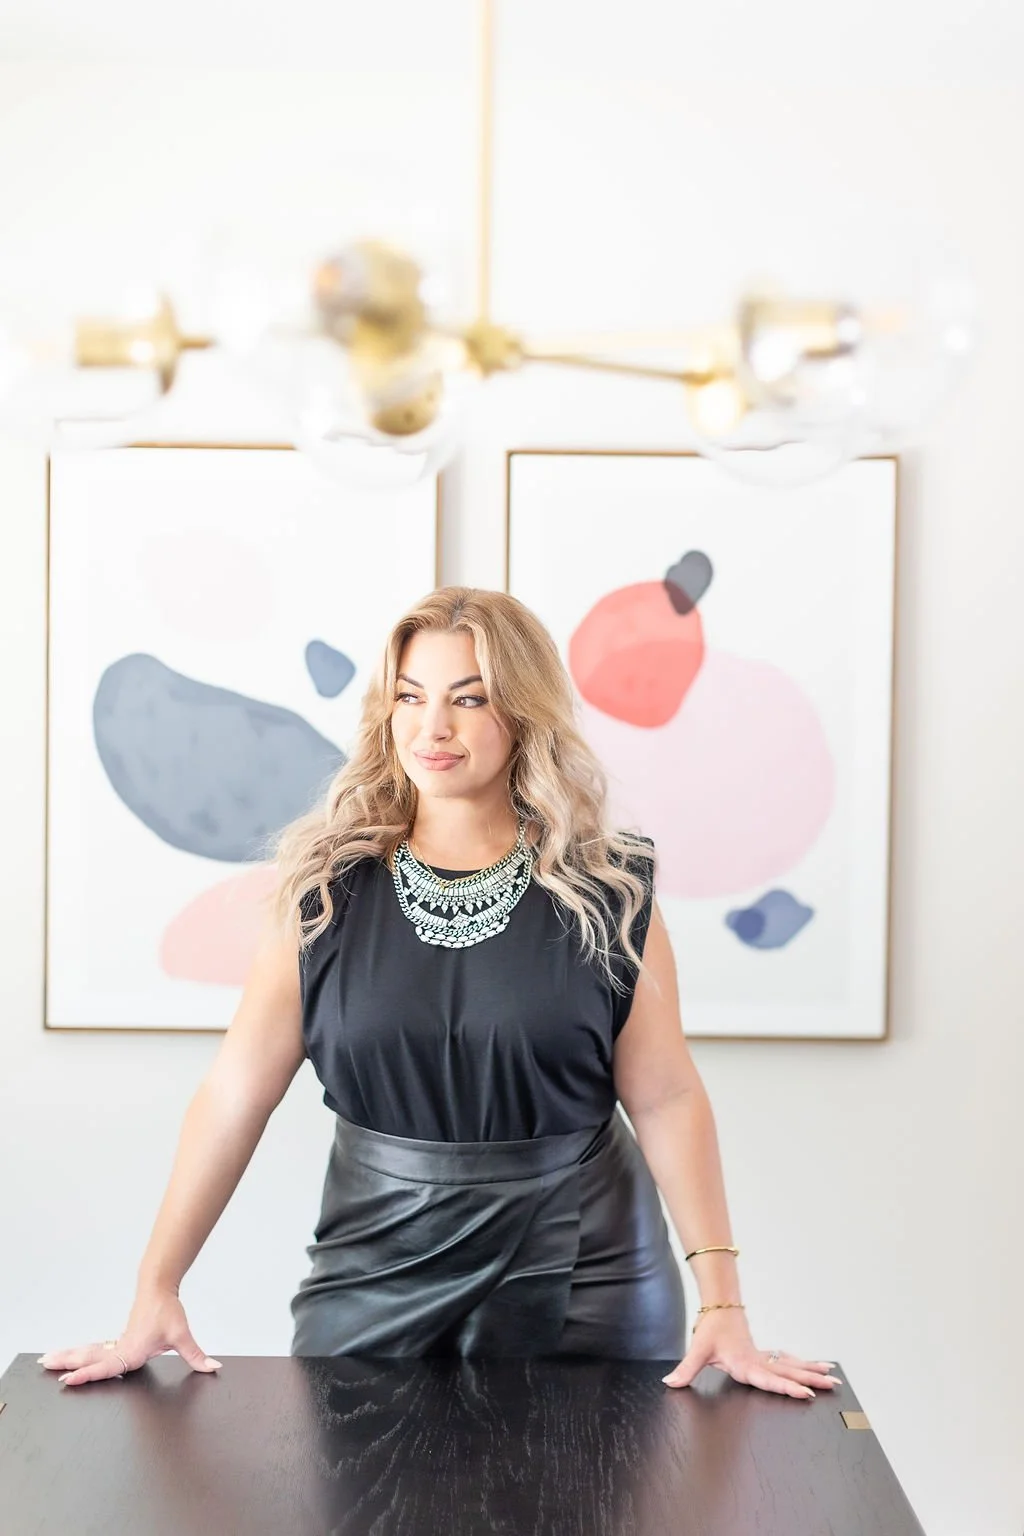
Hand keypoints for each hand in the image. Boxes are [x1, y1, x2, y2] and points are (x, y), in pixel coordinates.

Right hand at [37, 1287, 221, 1387]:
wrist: (158, 1286)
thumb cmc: (167, 1309)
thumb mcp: (182, 1334)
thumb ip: (195, 1355)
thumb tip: (212, 1368)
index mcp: (131, 1350)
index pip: (106, 1366)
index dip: (87, 1375)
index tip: (68, 1380)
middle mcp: (120, 1347)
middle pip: (88, 1357)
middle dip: (67, 1363)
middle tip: (44, 1365)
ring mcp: (117, 1342)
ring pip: (89, 1351)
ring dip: (69, 1355)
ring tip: (47, 1359)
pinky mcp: (119, 1339)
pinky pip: (95, 1348)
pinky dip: (81, 1353)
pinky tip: (72, 1357)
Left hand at [661, 1308, 841, 1398]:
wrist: (719, 1306)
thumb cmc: (711, 1327)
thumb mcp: (698, 1348)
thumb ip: (686, 1369)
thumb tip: (670, 1383)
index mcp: (745, 1363)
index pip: (769, 1378)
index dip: (787, 1386)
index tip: (805, 1392)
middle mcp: (759, 1361)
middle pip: (788, 1371)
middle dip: (810, 1379)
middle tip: (832, 1384)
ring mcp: (764, 1357)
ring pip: (792, 1364)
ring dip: (811, 1370)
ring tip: (833, 1376)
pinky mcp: (764, 1354)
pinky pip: (787, 1360)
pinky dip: (802, 1363)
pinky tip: (815, 1367)